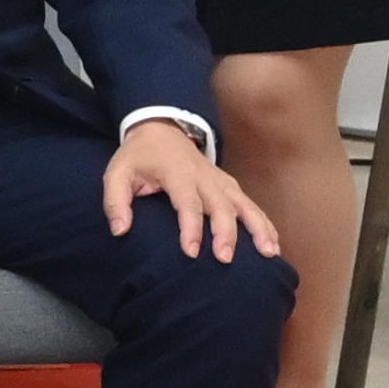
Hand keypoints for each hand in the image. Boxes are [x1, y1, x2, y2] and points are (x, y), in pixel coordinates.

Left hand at [111, 119, 281, 261]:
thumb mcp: (117, 173)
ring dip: (258, 228)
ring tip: (268, 253)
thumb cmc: (138, 157)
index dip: (190, 228)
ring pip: (244, 204)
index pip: (187, 202)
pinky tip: (273, 243)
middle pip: (221, 205)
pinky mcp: (230, 184)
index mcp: (176, 173)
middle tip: (225, 258)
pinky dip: (264, 222)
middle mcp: (204, 176)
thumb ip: (115, 201)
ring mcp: (220, 180)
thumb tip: (120, 231)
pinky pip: (250, 204)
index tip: (191, 253)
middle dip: (226, 232)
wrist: (161, 129)